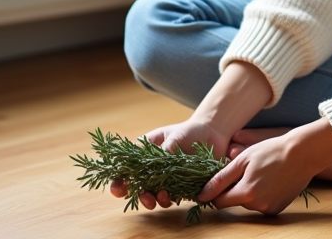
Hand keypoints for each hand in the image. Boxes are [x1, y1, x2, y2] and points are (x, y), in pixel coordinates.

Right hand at [109, 119, 231, 209]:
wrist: (212, 134)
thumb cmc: (189, 130)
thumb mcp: (175, 136)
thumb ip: (166, 149)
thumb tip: (159, 163)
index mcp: (145, 154)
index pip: (126, 170)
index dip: (119, 181)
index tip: (119, 188)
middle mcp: (153, 169)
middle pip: (139, 187)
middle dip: (139, 196)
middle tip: (146, 198)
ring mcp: (167, 179)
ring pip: (154, 195)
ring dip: (155, 200)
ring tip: (162, 196)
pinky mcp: (181, 187)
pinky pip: (172, 198)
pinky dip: (170, 200)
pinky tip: (173, 197)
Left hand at [197, 118, 331, 214]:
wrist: (302, 153)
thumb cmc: (271, 151)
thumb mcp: (242, 160)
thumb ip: (220, 179)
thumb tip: (201, 195)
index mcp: (246, 193)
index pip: (219, 201)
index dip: (217, 191)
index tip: (220, 181)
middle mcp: (257, 206)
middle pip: (235, 201)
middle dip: (236, 188)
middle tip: (246, 170)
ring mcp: (269, 209)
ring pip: (249, 203)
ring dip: (249, 191)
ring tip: (261, 172)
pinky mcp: (278, 209)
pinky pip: (262, 204)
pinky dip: (262, 195)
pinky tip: (270, 180)